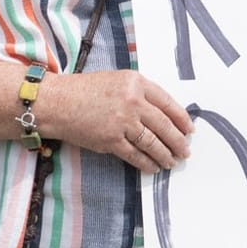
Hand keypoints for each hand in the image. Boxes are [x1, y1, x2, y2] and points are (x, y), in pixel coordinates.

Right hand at [33, 70, 194, 173]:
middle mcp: (133, 102)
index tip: (189, 129)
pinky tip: (153, 167)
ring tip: (171, 162)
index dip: (182, 119)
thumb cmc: (85, 90)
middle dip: (178, 141)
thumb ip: (140, 92)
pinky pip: (135, 155)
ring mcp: (122, 122)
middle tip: (185, 151)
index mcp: (137, 83)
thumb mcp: (117, 80)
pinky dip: (146, 163)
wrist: (57, 102)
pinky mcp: (111, 140)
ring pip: (153, 143)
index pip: (168, 103)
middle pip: (164, 125)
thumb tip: (163, 112)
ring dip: (165, 155)